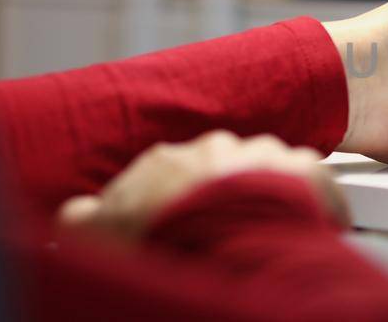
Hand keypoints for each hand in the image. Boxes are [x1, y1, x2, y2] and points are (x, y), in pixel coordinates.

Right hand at [59, 130, 345, 239]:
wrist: (229, 238)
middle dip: (219, 199)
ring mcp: (262, 155)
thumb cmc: (164, 237)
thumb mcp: (104, 233)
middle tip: (221, 233)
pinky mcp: (306, 170)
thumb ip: (85, 218)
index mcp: (165, 161)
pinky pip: (311, 184)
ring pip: (263, 173)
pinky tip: (305, 227)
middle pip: (217, 171)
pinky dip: (310, 205)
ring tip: (262, 233)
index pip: (167, 177)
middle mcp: (214, 148)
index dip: (173, 204)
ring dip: (263, 200)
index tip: (180, 224)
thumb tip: (76, 213)